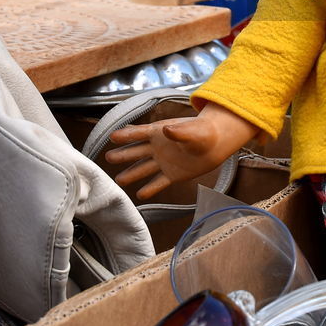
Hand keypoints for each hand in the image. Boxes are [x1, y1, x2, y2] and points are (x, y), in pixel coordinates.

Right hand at [106, 103, 258, 198]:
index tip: (112, 136)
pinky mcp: (173, 175)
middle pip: (136, 152)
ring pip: (144, 169)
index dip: (126, 135)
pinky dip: (150, 189)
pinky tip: (140, 195)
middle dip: (123, 155)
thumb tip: (167, 129)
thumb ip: (180, 131)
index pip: (139, 133)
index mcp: (161, 132)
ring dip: (131, 174)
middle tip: (108, 158)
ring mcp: (164, 162)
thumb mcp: (193, 130)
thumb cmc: (204, 132)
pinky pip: (158, 183)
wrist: (217, 143)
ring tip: (118, 180)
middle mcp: (158, 147)